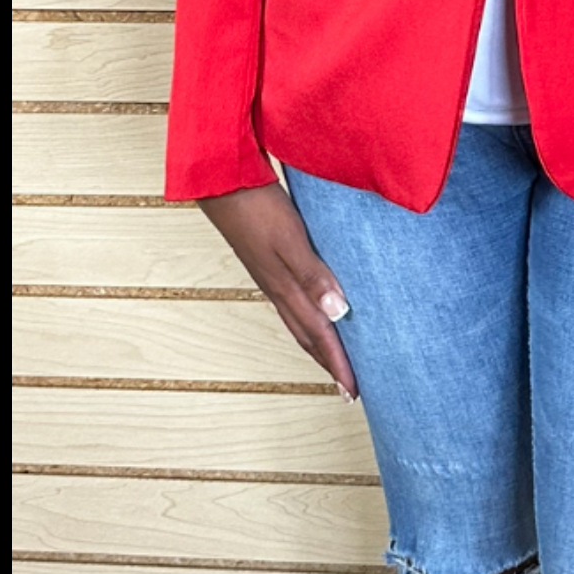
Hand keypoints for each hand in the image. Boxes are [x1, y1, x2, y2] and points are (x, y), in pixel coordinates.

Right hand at [199, 181, 357, 397]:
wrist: (220, 182)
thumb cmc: (255, 206)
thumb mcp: (289, 239)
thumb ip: (312, 275)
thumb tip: (338, 313)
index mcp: (285, 287)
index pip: (319, 334)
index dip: (338, 363)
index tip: (352, 391)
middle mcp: (278, 288)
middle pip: (307, 337)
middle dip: (327, 363)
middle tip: (346, 387)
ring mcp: (270, 277)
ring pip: (298, 322)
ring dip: (317, 345)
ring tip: (332, 359)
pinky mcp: (267, 264)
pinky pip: (292, 304)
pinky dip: (307, 319)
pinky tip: (313, 311)